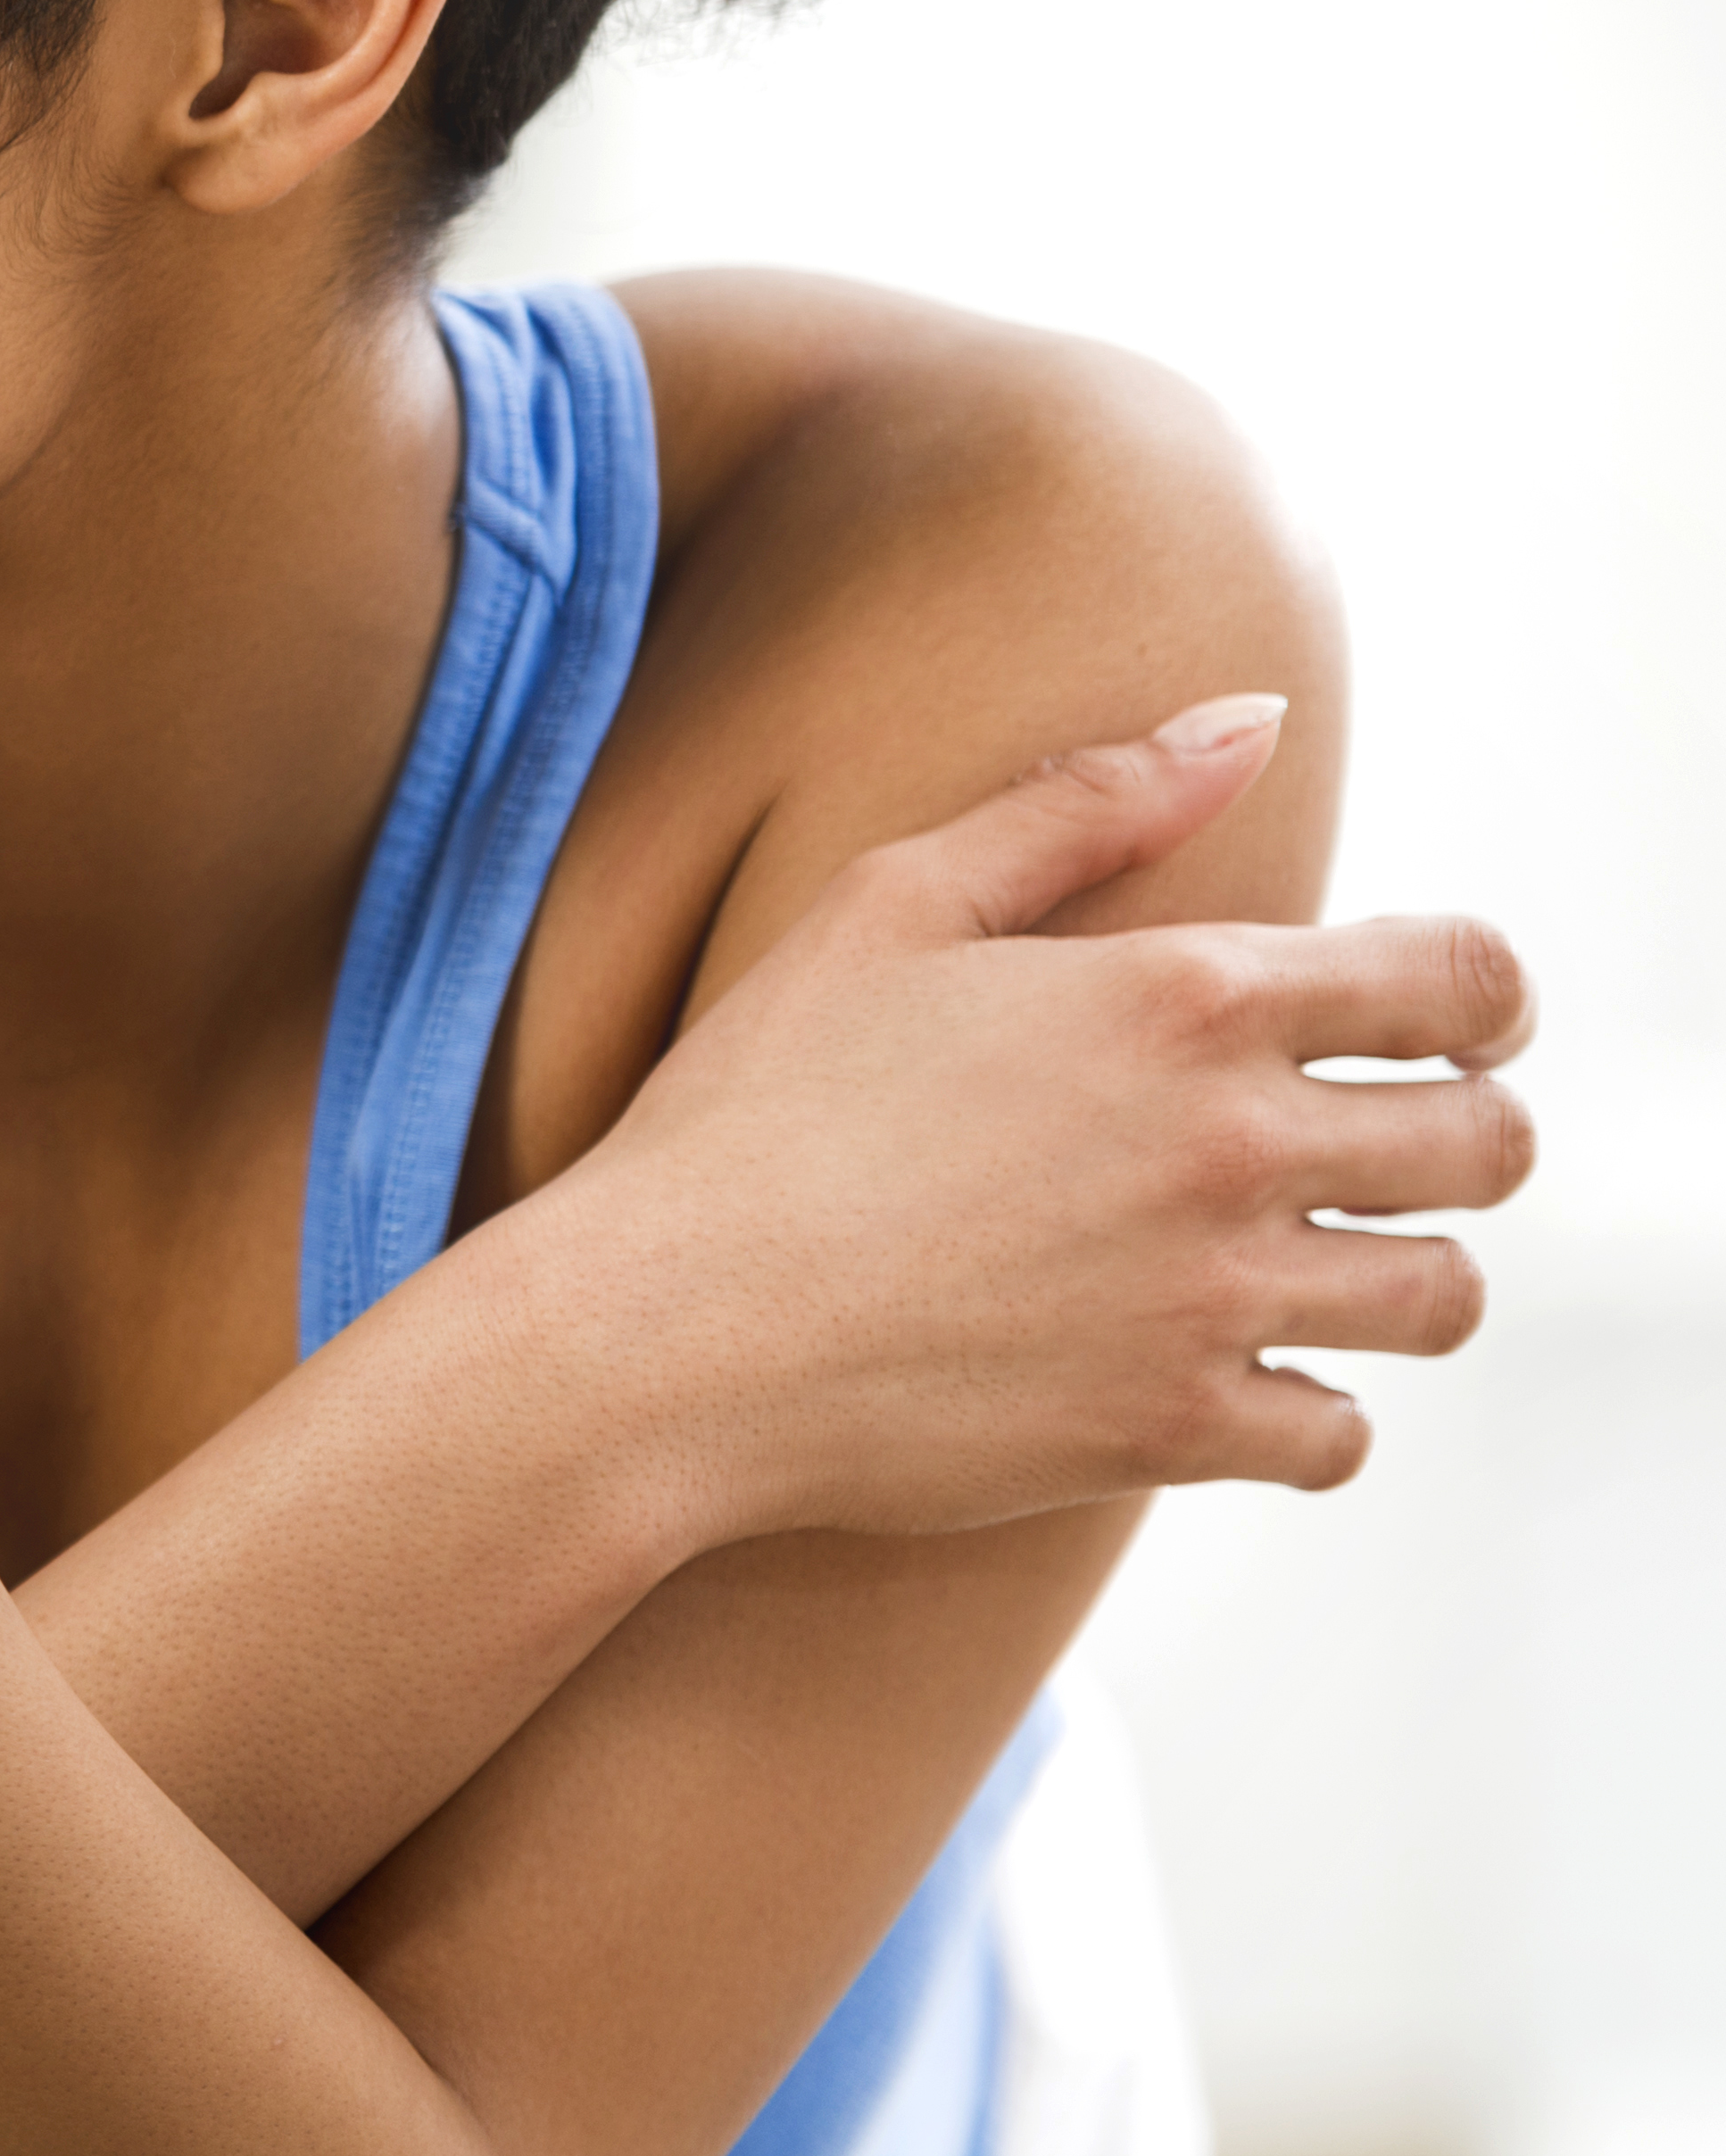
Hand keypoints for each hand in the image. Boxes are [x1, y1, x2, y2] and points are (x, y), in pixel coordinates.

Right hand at [555, 694, 1533, 1536]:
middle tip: (1386, 1149)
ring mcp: (1214, 1297)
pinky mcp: (1175, 1428)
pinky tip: (1230, 1375)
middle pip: (1490, 1146)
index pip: (1464, 981)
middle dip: (1464, 1137)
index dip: (1487, 999)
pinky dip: (1308, 1412)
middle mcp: (1232, 1143)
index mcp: (1181, 996)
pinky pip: (1341, 1436)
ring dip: (1403, 1278)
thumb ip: (1082, 802)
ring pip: (1444, 1299)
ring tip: (1321, 1267)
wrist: (665, 1328)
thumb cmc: (753, 1106)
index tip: (1448, 1027)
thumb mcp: (889, 906)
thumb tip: (1248, 718)